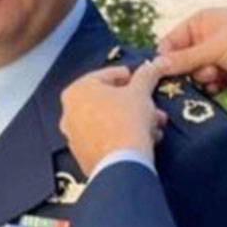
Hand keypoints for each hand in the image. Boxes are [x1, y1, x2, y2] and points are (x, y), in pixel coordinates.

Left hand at [60, 61, 166, 175]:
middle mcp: (69, 113)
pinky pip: (105, 140)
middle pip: (107, 101)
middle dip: (134, 103)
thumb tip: (157, 63)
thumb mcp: (140, 92)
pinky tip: (144, 140)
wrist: (121, 164)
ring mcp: (74, 137)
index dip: (129, 76)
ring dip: (133, 121)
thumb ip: (147, 75)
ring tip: (154, 125)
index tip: (144, 80)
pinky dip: (123, 137)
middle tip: (152, 106)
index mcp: (76, 91)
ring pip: (108, 121)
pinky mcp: (83, 157)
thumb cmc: (127, 119)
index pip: (106, 76)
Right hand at [154, 8, 226, 102]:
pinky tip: (220, 85)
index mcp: (200, 23)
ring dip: (201, 79)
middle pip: (179, 62)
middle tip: (199, 73)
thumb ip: (185, 58)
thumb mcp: (215, 47)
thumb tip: (156, 66)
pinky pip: (205, 86)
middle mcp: (203, 40)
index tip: (163, 73)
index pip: (170, 42)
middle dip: (186, 71)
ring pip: (192, 76)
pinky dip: (210, 88)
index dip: (166, 58)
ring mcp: (213, 59)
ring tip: (216, 76)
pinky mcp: (222, 76)